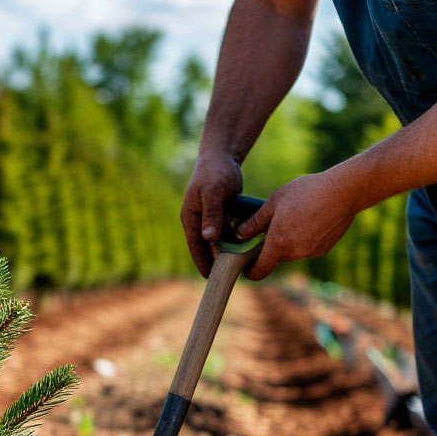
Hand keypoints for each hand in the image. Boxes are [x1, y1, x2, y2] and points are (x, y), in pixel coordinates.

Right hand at [180, 150, 242, 276]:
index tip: (210, 277)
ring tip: (237, 269)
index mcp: (190, 218)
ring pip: (218, 241)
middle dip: (214, 262)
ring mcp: (210, 219)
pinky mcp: (221, 215)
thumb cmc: (215, 173)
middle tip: (225, 279)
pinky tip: (246, 250)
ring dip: (227, 253)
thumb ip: (212, 215)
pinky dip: (235, 241)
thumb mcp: (213, 193)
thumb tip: (209, 238)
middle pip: (206, 247)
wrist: (222, 157)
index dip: (202, 262)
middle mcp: (198, 221)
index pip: (195, 245)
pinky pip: (227, 232)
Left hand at [235, 170, 363, 280]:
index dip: (250, 271)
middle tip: (274, 224)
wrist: (345, 190)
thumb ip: (255, 221)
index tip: (246, 268)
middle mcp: (295, 253)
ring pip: (292, 251)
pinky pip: (306, 248)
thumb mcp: (274, 201)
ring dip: (289, 240)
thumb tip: (242, 233)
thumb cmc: (306, 191)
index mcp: (279, 242)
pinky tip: (311, 219)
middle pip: (276, 256)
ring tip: (296, 216)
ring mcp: (311, 252)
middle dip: (272, 245)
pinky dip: (304, 239)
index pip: (260, 270)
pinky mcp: (324, 249)